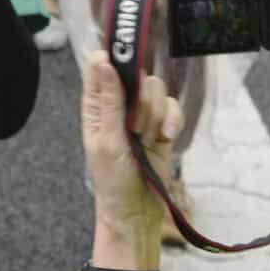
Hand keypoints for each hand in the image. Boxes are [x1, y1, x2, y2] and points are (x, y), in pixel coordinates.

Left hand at [80, 48, 184, 246]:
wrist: (138, 211)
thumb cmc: (113, 181)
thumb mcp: (107, 141)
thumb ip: (109, 102)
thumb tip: (104, 63)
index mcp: (96, 105)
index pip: (102, 65)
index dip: (114, 59)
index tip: (126, 66)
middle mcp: (119, 105)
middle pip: (136, 74)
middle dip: (140, 99)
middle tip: (134, 125)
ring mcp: (142, 115)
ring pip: (156, 90)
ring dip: (154, 116)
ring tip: (145, 140)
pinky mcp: (162, 126)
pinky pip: (172, 108)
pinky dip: (172, 121)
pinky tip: (166, 138)